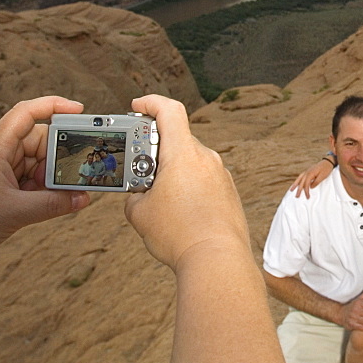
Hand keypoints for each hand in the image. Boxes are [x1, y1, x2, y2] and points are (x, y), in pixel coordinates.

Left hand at [0, 96, 88, 268]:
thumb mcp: (16, 212)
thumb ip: (54, 204)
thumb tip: (84, 198)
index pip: (27, 112)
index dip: (55, 105)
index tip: (81, 111)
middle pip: (39, 140)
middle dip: (58, 156)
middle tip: (76, 174)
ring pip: (37, 161)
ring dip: (50, 177)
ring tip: (61, 195)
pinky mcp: (0, 184)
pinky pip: (30, 177)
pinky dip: (41, 188)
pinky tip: (48, 202)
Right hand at [124, 95, 250, 271]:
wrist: (217, 260)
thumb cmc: (179, 235)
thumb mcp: (139, 213)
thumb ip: (134, 194)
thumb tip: (139, 194)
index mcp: (184, 154)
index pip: (170, 110)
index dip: (150, 102)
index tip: (137, 105)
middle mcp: (206, 158)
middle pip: (178, 140)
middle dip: (156, 152)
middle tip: (139, 172)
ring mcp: (221, 174)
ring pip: (191, 163)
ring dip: (173, 173)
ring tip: (160, 201)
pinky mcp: (229, 192)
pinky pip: (204, 180)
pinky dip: (189, 187)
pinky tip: (180, 213)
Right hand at [289, 158, 332, 198]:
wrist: (328, 162)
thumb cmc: (326, 169)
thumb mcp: (323, 176)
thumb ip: (316, 182)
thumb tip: (310, 187)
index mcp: (310, 173)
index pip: (306, 184)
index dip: (306, 191)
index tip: (307, 197)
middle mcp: (307, 172)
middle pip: (301, 182)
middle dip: (299, 190)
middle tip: (297, 196)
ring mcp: (307, 171)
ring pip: (299, 178)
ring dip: (295, 184)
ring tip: (291, 190)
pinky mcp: (308, 171)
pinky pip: (301, 176)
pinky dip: (298, 180)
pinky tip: (297, 183)